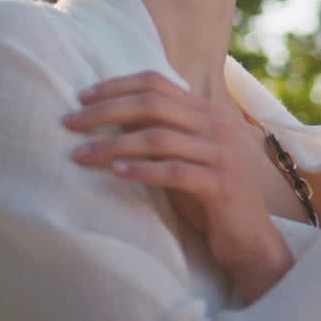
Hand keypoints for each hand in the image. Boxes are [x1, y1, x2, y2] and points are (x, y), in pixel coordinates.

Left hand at [62, 71, 291, 300]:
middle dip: (105, 111)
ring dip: (113, 145)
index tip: (82, 97)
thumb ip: (160, 131)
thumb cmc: (208, 195)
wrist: (251, 238)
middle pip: (152, 104)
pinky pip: (174, 172)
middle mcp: (215, 124)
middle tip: (70, 122)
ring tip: (80, 154)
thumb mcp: (185, 154)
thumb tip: (109, 114)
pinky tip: (116, 174)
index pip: (156, 82)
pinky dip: (142, 171)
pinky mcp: (221, 184)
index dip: (117, 85)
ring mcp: (220, 153)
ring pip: (158, 138)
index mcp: (205, 111)